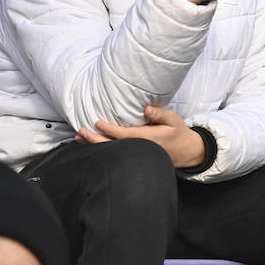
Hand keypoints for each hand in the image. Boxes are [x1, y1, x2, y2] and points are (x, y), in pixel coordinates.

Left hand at [77, 104, 206, 168]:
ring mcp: (135, 155)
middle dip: (95, 139)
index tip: (97, 122)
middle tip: (82, 131)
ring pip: (112, 151)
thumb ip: (160, 114)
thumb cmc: (177, 133)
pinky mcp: (133, 156)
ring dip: (94, 145)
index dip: (110, 129)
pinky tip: (91, 145)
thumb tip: (145, 108)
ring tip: (79, 138)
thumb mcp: (174, 120)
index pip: (125, 135)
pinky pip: (115, 153)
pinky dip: (102, 149)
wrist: (185, 151)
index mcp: (148, 138)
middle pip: (113, 146)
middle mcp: (139, 149)